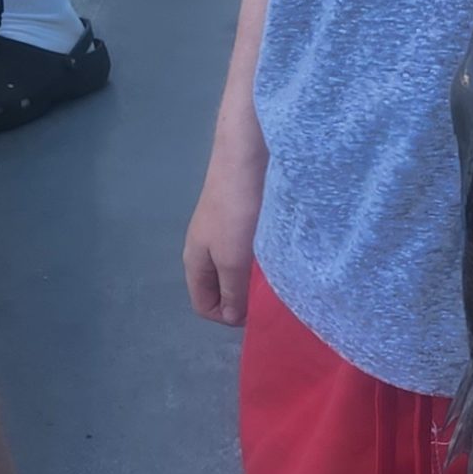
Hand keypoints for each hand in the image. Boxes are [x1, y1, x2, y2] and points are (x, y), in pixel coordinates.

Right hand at [184, 150, 265, 326]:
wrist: (244, 156)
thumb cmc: (236, 210)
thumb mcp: (232, 259)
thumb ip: (232, 291)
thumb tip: (231, 317)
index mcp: (195, 261)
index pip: (204, 306)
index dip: (227, 315)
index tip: (255, 309)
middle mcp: (205, 248)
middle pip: (220, 287)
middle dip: (243, 296)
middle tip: (270, 292)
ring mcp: (222, 230)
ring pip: (236, 266)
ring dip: (254, 274)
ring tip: (277, 271)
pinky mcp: (240, 215)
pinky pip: (248, 247)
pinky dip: (261, 255)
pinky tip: (277, 249)